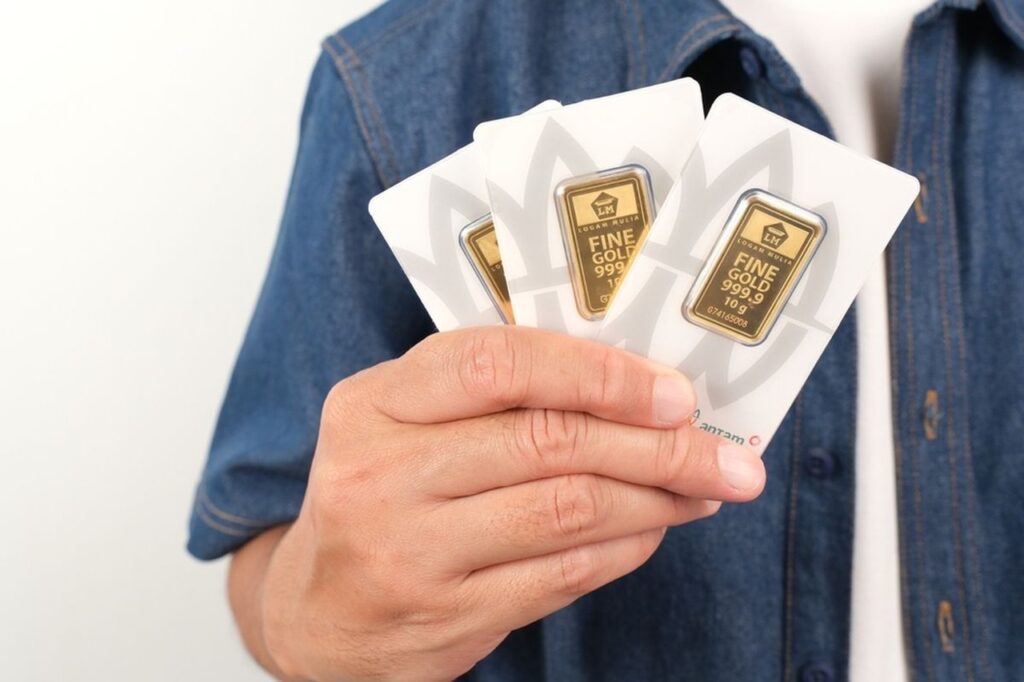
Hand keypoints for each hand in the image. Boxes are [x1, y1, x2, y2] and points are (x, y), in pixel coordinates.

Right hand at [256, 326, 764, 680]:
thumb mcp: (405, 424)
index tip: (674, 392)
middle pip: (548, 440)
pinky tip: (652, 529)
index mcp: (373, 402)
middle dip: (658, 445)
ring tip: (703, 490)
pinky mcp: (447, 615)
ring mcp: (411, 551)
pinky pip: (563, 574)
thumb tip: (635, 386)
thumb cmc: (382, 496)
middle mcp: (383, 473)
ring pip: (567, 509)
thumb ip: (492, 397)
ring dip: (655, 498)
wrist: (315, 613)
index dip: (599, 373)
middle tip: (723, 454)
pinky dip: (625, 547)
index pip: (498, 363)